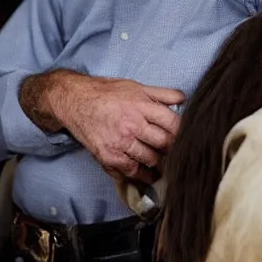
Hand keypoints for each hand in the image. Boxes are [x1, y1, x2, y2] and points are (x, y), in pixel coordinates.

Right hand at [21, 70, 182, 181]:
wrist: (74, 101)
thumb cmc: (105, 93)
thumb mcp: (135, 86)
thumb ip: (161, 93)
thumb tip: (184, 99)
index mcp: (141, 106)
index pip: (174, 124)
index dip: (184, 134)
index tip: (188, 139)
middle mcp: (132, 125)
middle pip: (165, 144)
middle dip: (173, 150)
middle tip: (177, 153)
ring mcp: (120, 142)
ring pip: (151, 159)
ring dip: (160, 164)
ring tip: (165, 164)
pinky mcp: (108, 156)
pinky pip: (131, 171)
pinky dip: (142, 175)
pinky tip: (148, 173)